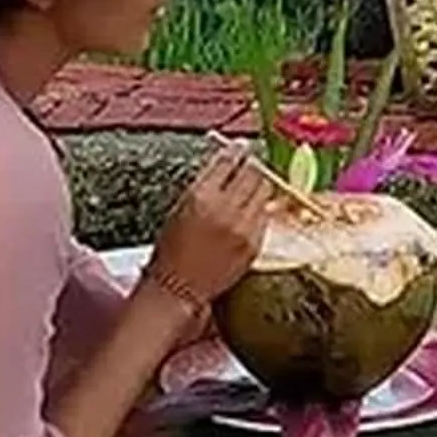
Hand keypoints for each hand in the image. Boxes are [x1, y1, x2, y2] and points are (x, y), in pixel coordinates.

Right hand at [149, 145, 273, 311]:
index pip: (228, 160)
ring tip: (248, 189)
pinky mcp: (255, 244)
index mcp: (201, 196)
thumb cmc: (171, 249)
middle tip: (248, 166)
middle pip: (253, 172)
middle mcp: (226, 210)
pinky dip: (259, 210)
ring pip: (264, 192)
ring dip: (258, 186)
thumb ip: (205, 183)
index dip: (236, 151)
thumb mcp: (180, 207)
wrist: (177, 289)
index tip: (239, 147)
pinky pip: (265, 216)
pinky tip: (248, 213)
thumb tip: (227, 161)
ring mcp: (244, 228)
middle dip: (251, 166)